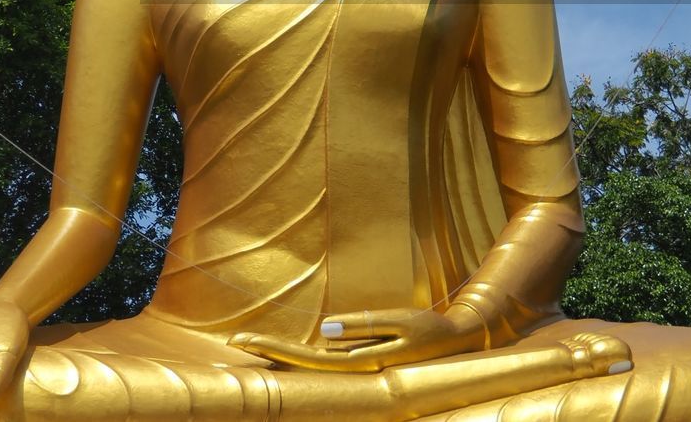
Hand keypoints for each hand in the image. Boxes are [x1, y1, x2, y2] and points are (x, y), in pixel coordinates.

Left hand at [229, 306, 483, 372]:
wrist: (457, 341)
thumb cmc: (430, 329)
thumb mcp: (400, 323)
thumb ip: (363, 328)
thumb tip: (324, 331)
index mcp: (361, 362)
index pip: (307, 357)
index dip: (275, 349)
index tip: (243, 339)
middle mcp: (353, 367)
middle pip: (301, 360)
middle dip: (268, 350)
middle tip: (234, 340)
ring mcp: (355, 363)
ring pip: (309, 361)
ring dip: (280, 354)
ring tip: (249, 344)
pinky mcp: (359, 356)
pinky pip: (323, 355)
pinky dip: (300, 353)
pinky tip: (283, 351)